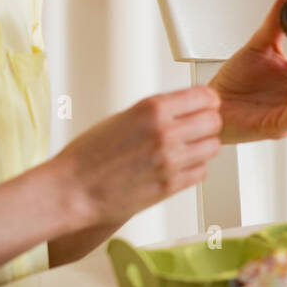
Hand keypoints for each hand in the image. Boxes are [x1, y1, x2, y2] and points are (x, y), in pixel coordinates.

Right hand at [53, 85, 222, 226]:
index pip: (205, 96)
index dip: (207, 102)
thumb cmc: (89, 155)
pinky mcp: (170, 186)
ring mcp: (170, 160)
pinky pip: (202, 172)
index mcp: (153, 109)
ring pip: (213, 147)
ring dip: (203, 148)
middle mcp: (165, 132)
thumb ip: (158, 112)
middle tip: (197, 130)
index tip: (205, 107)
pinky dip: (194, 169)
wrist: (72, 190)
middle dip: (208, 125)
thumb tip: (186, 108)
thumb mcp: (124, 117)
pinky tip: (178, 168)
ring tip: (187, 150)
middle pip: (215, 121)